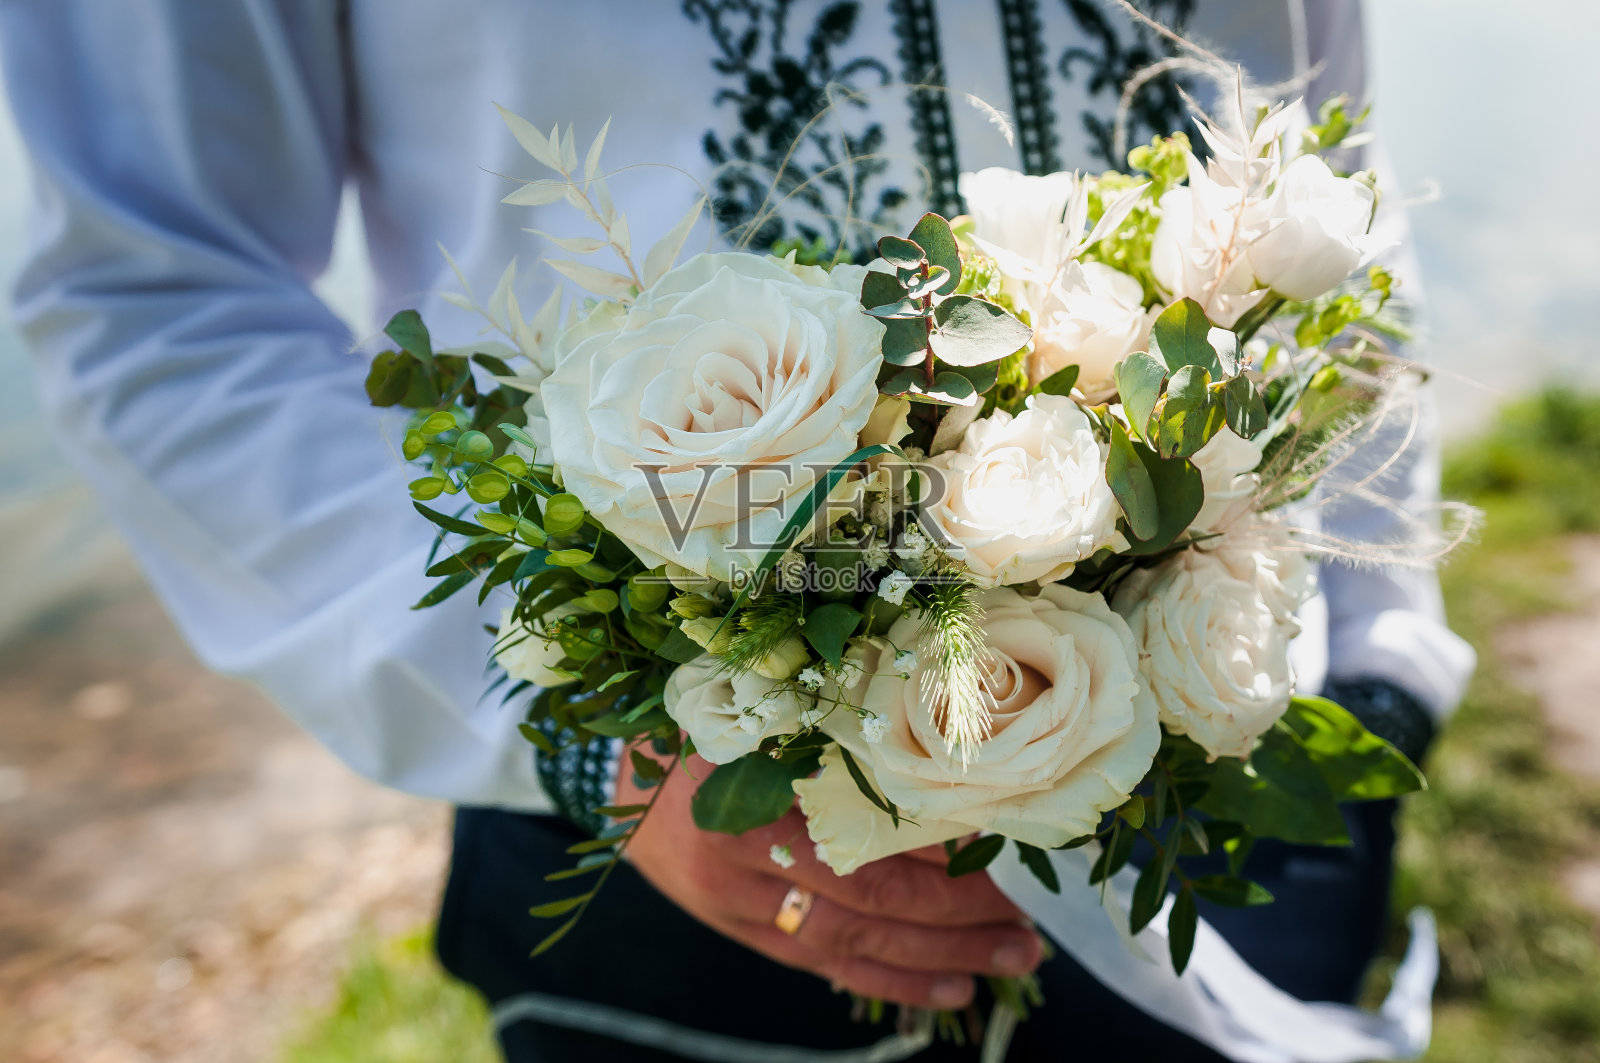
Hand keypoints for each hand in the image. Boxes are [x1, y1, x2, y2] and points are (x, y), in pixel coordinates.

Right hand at [617, 750, 1043, 1009]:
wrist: (613, 777)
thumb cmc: (696, 731)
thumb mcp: (755, 721)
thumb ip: (828, 744)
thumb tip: (937, 775)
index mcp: (749, 793)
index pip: (859, 847)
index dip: (934, 864)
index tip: (1001, 865)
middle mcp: (743, 860)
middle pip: (864, 907)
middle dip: (951, 924)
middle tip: (1025, 935)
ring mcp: (737, 906)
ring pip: (848, 949)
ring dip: (932, 962)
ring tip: (1002, 964)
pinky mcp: (737, 930)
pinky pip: (818, 966)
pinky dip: (884, 981)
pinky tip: (942, 988)